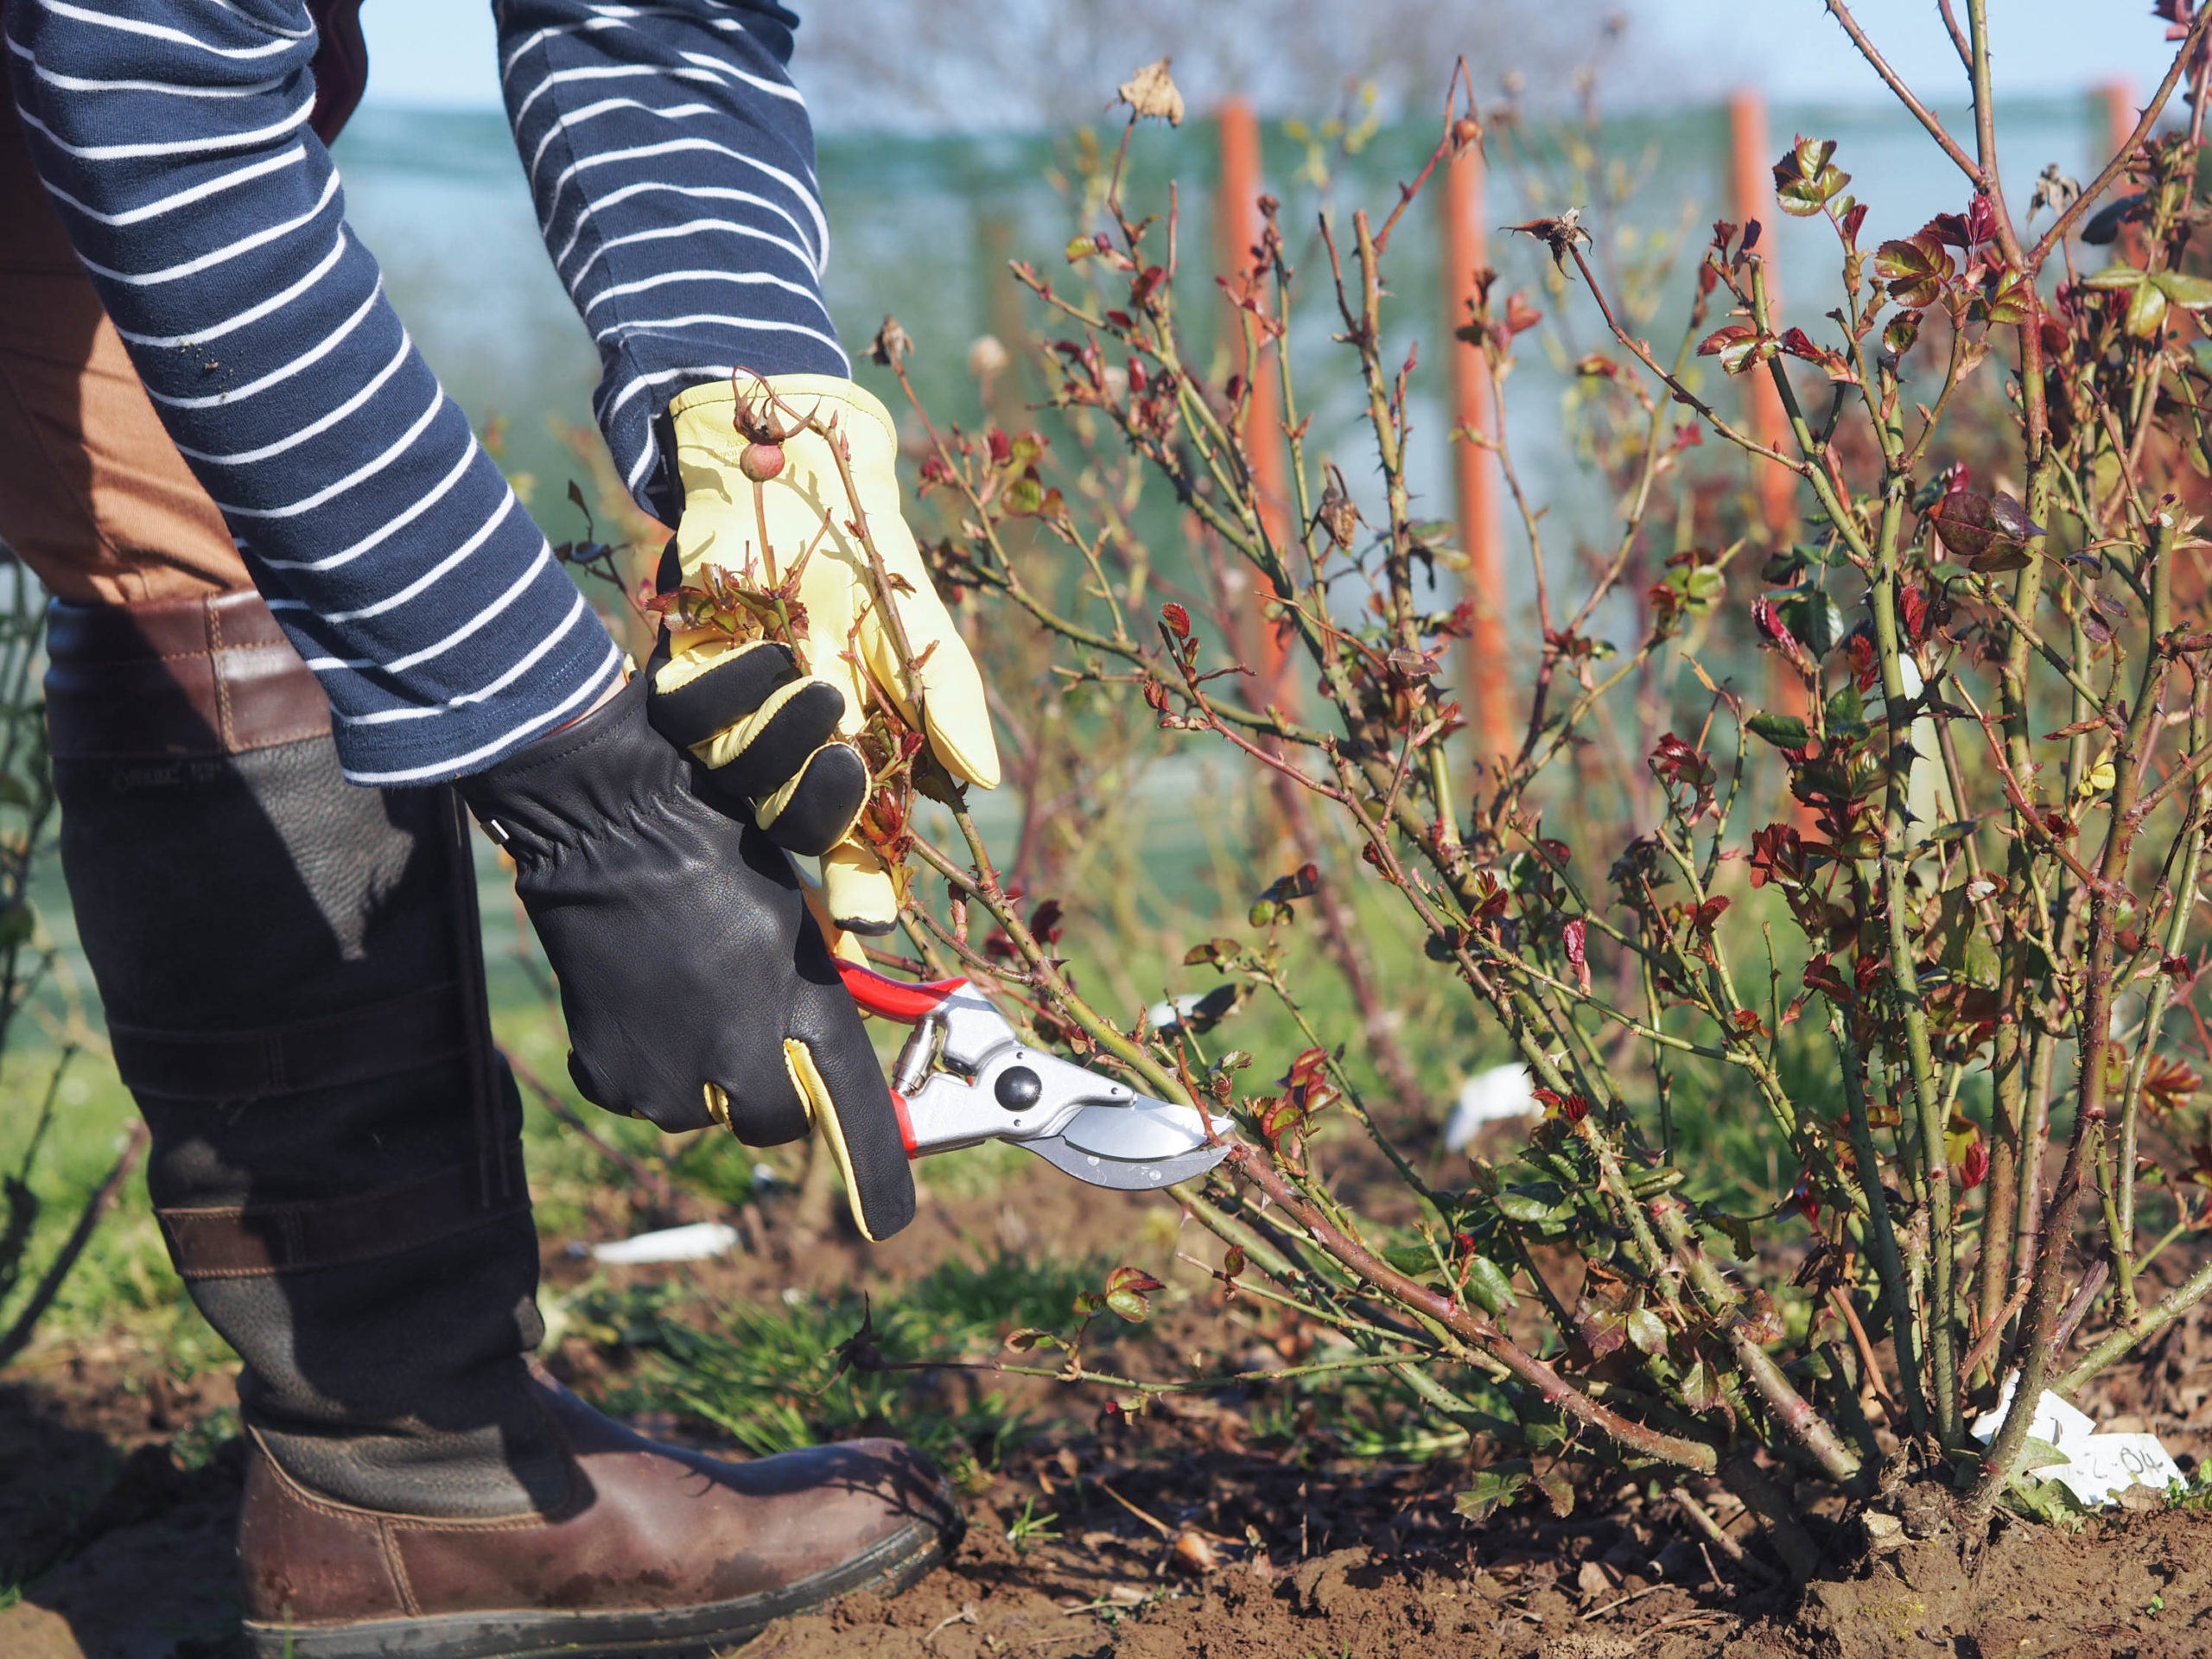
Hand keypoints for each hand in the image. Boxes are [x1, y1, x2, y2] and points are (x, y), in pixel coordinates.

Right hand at [458, 676, 914, 1239]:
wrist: (614, 831)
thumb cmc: (720, 864)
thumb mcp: (798, 933)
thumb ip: (818, 1008)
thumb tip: (822, 1058)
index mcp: (798, 1023)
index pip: (851, 1121)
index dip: (878, 1172)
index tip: (891, 1217)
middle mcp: (731, 1070)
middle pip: (768, 1120)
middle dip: (771, 1086)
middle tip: (752, 1018)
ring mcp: (661, 1082)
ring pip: (701, 1108)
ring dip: (704, 1072)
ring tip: (692, 991)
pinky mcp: (606, 1074)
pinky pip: (643, 1093)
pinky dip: (651, 1061)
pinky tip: (649, 1000)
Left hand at [648, 373, 998, 932]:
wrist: (804, 480)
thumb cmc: (874, 567)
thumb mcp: (924, 637)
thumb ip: (951, 707)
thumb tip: (984, 784)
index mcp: (855, 756)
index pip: (859, 843)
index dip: (864, 887)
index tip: (871, 919)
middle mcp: (790, 752)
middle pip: (796, 831)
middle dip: (824, 830)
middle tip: (853, 800)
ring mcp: (736, 721)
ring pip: (745, 781)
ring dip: (786, 744)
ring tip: (823, 684)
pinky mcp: (687, 678)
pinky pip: (694, 722)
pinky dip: (735, 694)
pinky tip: (774, 654)